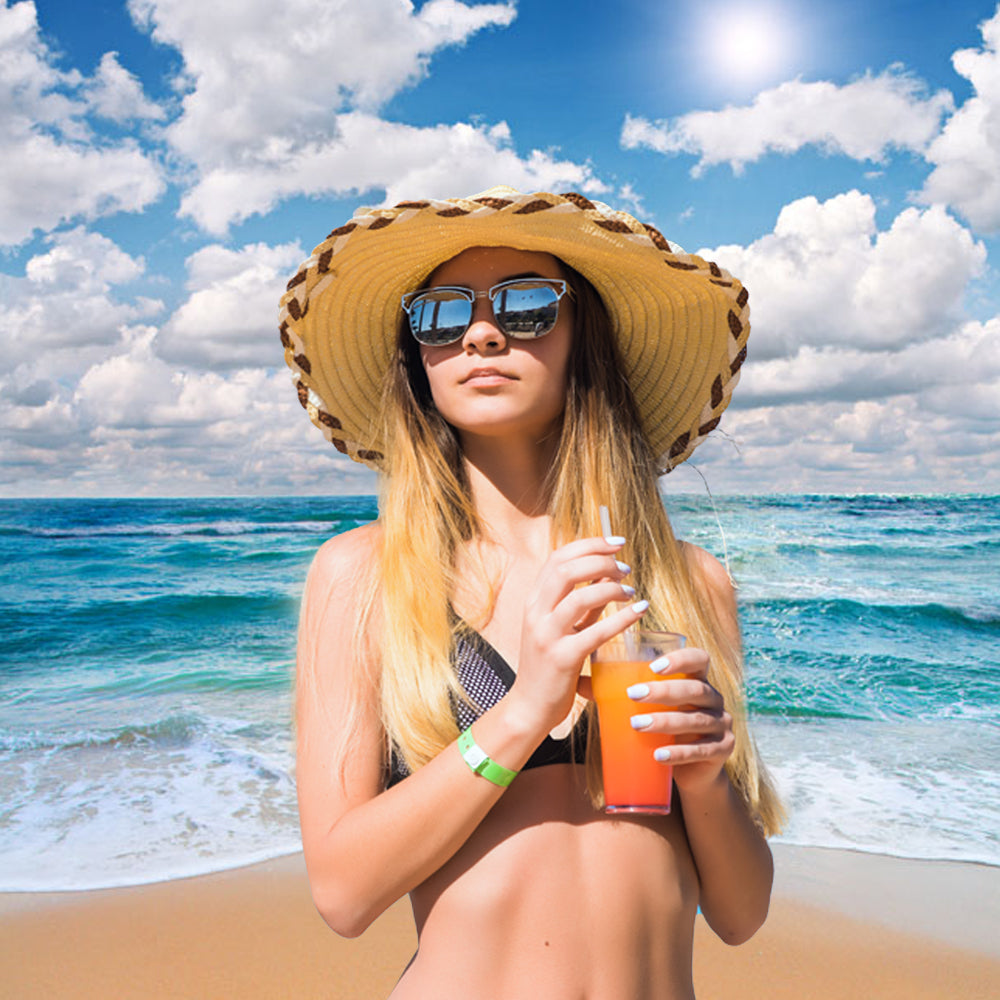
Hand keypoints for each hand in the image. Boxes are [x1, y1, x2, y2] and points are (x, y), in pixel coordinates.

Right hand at [508, 536, 646, 735]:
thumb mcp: (560, 628)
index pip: (558, 558)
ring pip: (579, 597)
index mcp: (534, 601)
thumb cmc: (549, 666)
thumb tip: (609, 576)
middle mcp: (535, 613)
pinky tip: (639, 610)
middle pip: (565, 570)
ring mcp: (547, 635)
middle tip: (625, 566)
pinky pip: (596, 631)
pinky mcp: (562, 659)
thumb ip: (582, 604)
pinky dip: (621, 618)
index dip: (589, 545)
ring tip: (630, 589)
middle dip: (600, 560)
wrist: (530, 707)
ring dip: (610, 587)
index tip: (615, 543)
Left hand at [624, 646, 734, 793]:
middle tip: (632, 695)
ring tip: (637, 725)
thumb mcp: (651, 709)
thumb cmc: (665, 730)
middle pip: (695, 689)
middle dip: (663, 691)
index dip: (680, 659)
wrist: (691, 771)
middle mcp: (714, 699)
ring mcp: (721, 725)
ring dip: (665, 721)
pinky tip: (658, 756)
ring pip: (696, 719)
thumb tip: (579, 683)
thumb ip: (622, 693)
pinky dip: (679, 754)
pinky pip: (701, 750)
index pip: (699, 659)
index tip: (653, 665)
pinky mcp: (723, 751)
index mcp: (698, 680)